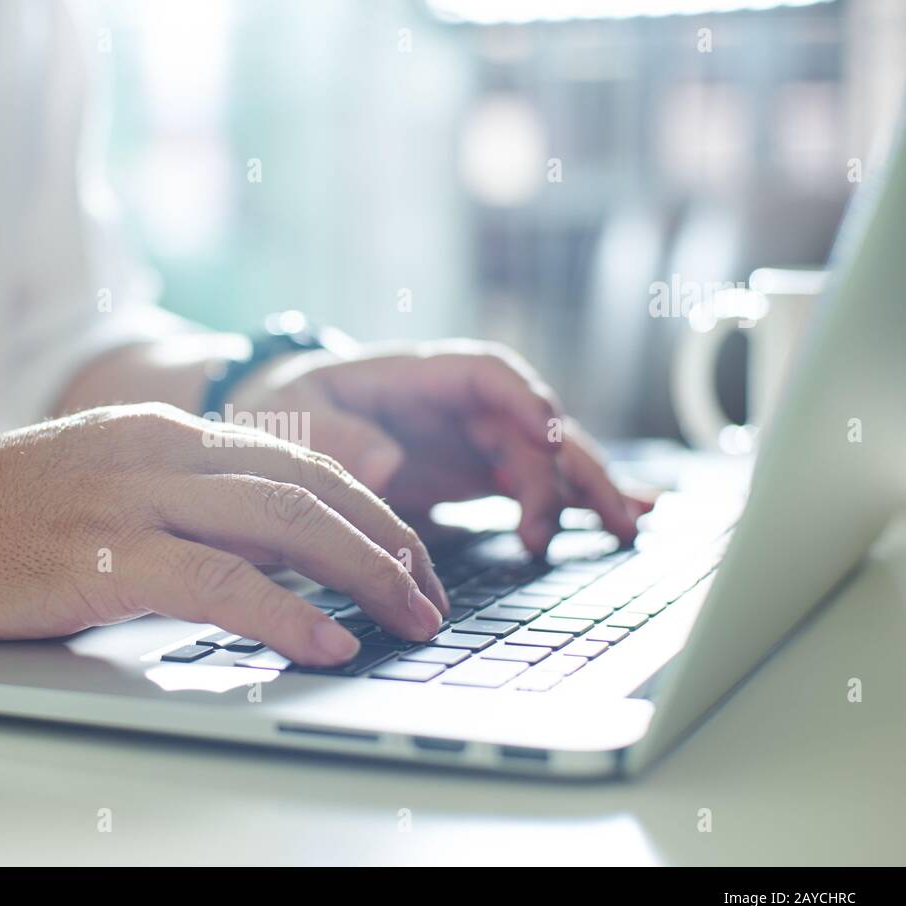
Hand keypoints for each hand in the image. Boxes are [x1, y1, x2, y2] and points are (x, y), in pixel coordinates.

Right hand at [0, 403, 447, 665]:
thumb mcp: (98, 478)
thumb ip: (180, 492)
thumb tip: (262, 534)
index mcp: (163, 428)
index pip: (298, 457)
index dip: (369, 508)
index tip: (408, 555)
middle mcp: (159, 448)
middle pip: (311, 487)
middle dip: (389, 543)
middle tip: (432, 594)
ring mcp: (131, 497)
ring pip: (285, 523)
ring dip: (365, 575)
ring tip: (411, 619)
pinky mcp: (102, 557)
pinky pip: (221, 583)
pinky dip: (289, 616)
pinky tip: (327, 644)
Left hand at [228, 339, 654, 553]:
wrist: (280, 424)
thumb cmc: (286, 409)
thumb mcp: (290, 416)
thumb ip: (333, 436)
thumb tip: (384, 466)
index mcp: (418, 376)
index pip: (486, 373)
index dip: (523, 400)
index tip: (549, 435)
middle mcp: (457, 406)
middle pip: (532, 424)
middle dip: (572, 466)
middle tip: (602, 516)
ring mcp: (470, 441)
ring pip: (546, 460)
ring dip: (587, 491)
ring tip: (628, 529)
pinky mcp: (471, 476)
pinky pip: (532, 487)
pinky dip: (574, 504)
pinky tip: (621, 522)